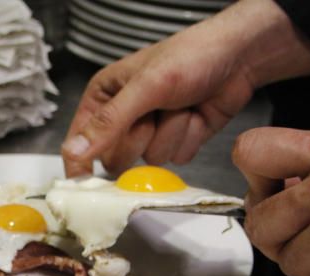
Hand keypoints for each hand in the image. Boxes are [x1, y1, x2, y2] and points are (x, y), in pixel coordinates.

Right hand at [60, 0, 309, 176]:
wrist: (238, 59)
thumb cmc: (189, 57)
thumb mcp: (145, 87)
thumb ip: (108, 123)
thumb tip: (72, 154)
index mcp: (104, 97)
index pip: (79, 140)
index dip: (81, 163)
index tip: (84, 184)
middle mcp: (124, 117)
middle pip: (117, 159)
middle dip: (140, 138)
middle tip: (154, 113)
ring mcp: (151, 132)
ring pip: (150, 162)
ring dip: (170, 135)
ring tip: (181, 106)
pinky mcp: (176, 142)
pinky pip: (175, 161)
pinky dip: (188, 139)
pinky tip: (196, 115)